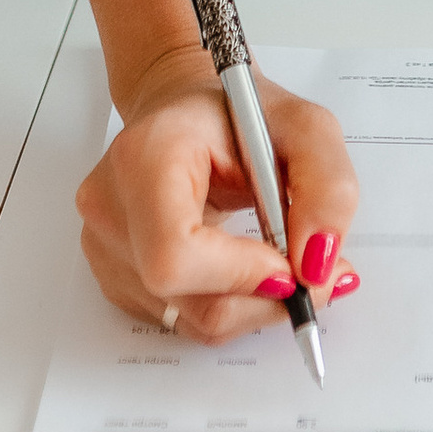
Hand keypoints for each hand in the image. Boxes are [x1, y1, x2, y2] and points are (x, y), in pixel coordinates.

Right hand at [75, 40, 361, 341]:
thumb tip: (317, 266)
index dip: (241, 274)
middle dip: (262, 298)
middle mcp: (111, 206)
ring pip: (189, 320)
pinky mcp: (114, 277)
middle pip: (185, 298)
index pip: (174, 253)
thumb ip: (327, 190)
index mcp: (145, 156)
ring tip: (279, 259)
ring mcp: (104, 247)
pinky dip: (228, 306)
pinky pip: (181, 321)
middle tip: (309, 272)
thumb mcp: (307, 129)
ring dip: (252, 306)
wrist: (186, 110)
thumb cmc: (237, 114)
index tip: (291, 265)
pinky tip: (243, 267)